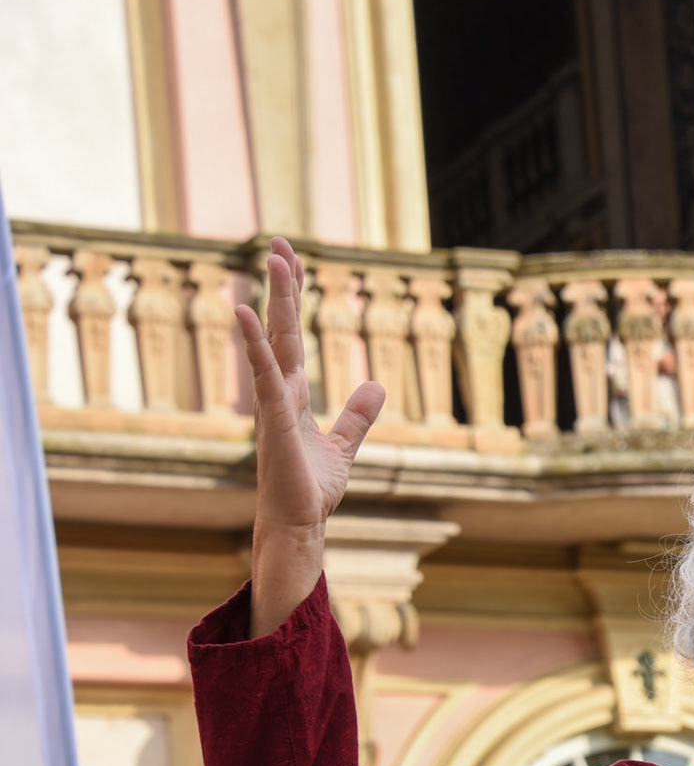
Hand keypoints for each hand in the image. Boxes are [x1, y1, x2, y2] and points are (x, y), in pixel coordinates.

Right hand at [236, 237, 384, 634]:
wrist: (301, 524)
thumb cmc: (311, 489)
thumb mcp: (344, 445)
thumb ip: (357, 416)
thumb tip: (376, 385)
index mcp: (292, 393)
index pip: (293, 335)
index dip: (294, 298)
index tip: (292, 259)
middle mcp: (278, 391)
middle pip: (281, 327)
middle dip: (282, 285)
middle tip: (278, 240)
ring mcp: (272, 404)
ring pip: (273, 342)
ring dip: (273, 300)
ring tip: (272, 259)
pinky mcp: (273, 422)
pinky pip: (264, 376)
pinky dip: (255, 346)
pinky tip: (244, 314)